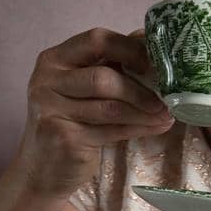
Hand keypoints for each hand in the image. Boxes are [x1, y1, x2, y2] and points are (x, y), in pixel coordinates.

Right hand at [18, 26, 174, 195]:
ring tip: (166, 114)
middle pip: (103, 77)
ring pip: (109, 107)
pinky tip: (156, 127)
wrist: (42, 170)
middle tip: (167, 96)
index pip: (96, 39)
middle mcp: (46, 81)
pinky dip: (138, 129)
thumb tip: (145, 40)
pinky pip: (110, 131)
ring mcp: (52, 111)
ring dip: (144, 111)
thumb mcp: (83, 89)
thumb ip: (108, 65)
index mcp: (54, 59)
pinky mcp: (64, 138)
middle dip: (140, 87)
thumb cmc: (69, 124)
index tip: (156, 61)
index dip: (130, 48)